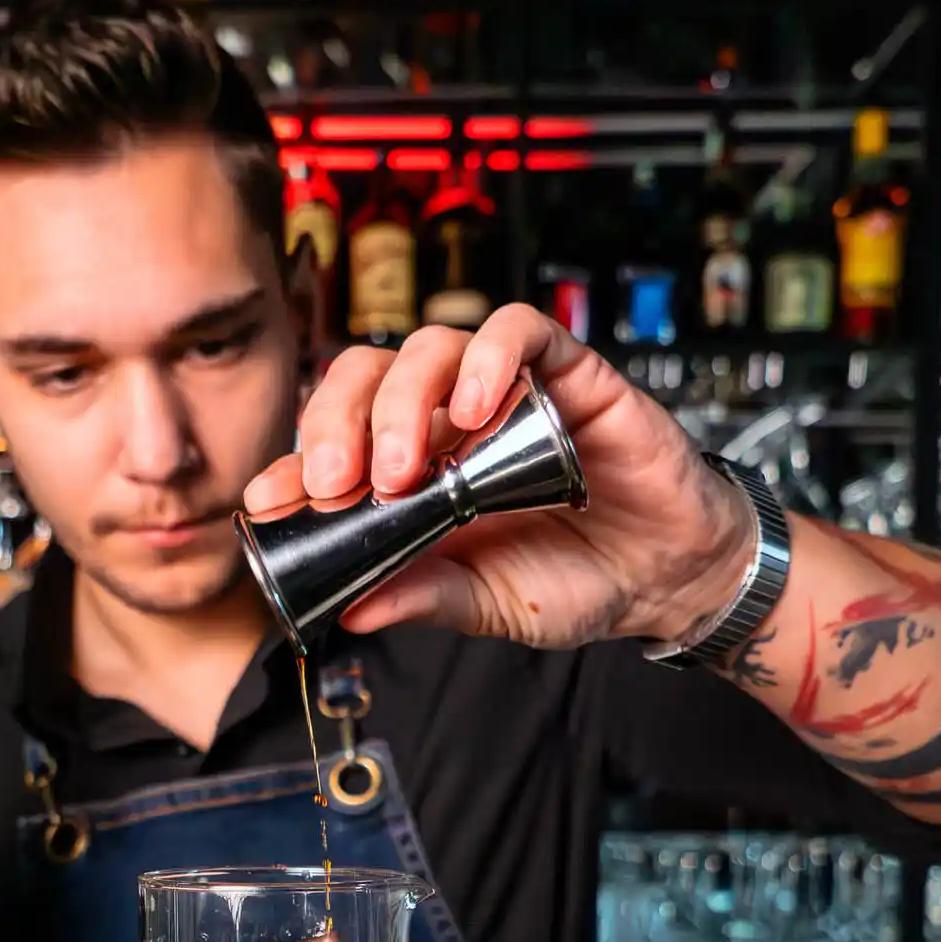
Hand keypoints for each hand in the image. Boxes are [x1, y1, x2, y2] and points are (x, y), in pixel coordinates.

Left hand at [241, 307, 756, 647]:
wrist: (667, 576)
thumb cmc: (576, 580)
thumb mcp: (485, 604)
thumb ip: (423, 597)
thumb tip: (351, 611)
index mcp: (416, 474)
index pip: (337, 441)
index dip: (296, 460)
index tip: (273, 500)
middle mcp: (449, 423)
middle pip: (368, 378)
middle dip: (337, 425)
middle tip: (338, 483)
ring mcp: (505, 392)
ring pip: (431, 347)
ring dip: (403, 401)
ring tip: (405, 467)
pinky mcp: (567, 372)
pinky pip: (519, 330)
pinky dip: (490, 357)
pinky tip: (478, 408)